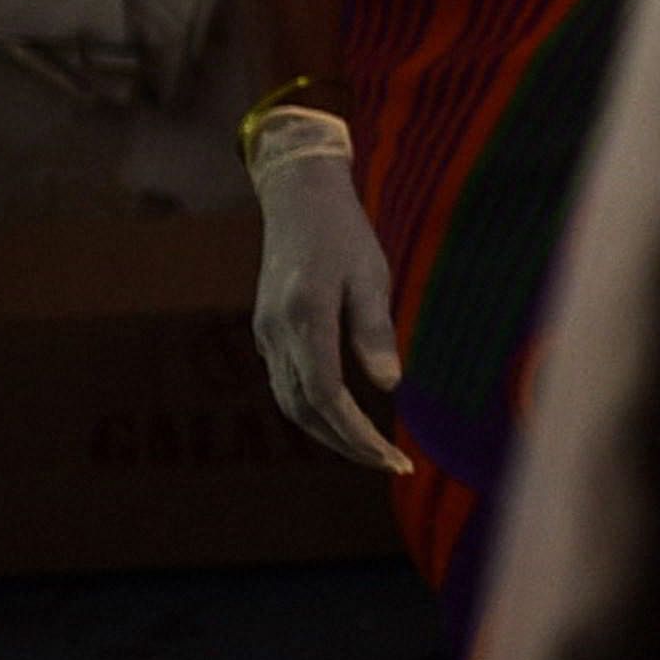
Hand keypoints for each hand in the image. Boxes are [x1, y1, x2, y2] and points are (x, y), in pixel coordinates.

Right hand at [243, 109, 407, 474]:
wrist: (297, 198)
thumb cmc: (345, 232)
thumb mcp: (372, 275)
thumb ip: (375, 332)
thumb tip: (389, 387)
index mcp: (305, 317)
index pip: (327, 397)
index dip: (358, 434)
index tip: (393, 456)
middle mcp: (277, 332)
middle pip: (304, 411)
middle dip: (345, 444)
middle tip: (389, 462)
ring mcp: (266, 333)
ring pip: (290, 402)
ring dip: (327, 432)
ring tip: (371, 448)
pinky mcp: (266, 330)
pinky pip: (286, 383)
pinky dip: (313, 409)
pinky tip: (345, 416)